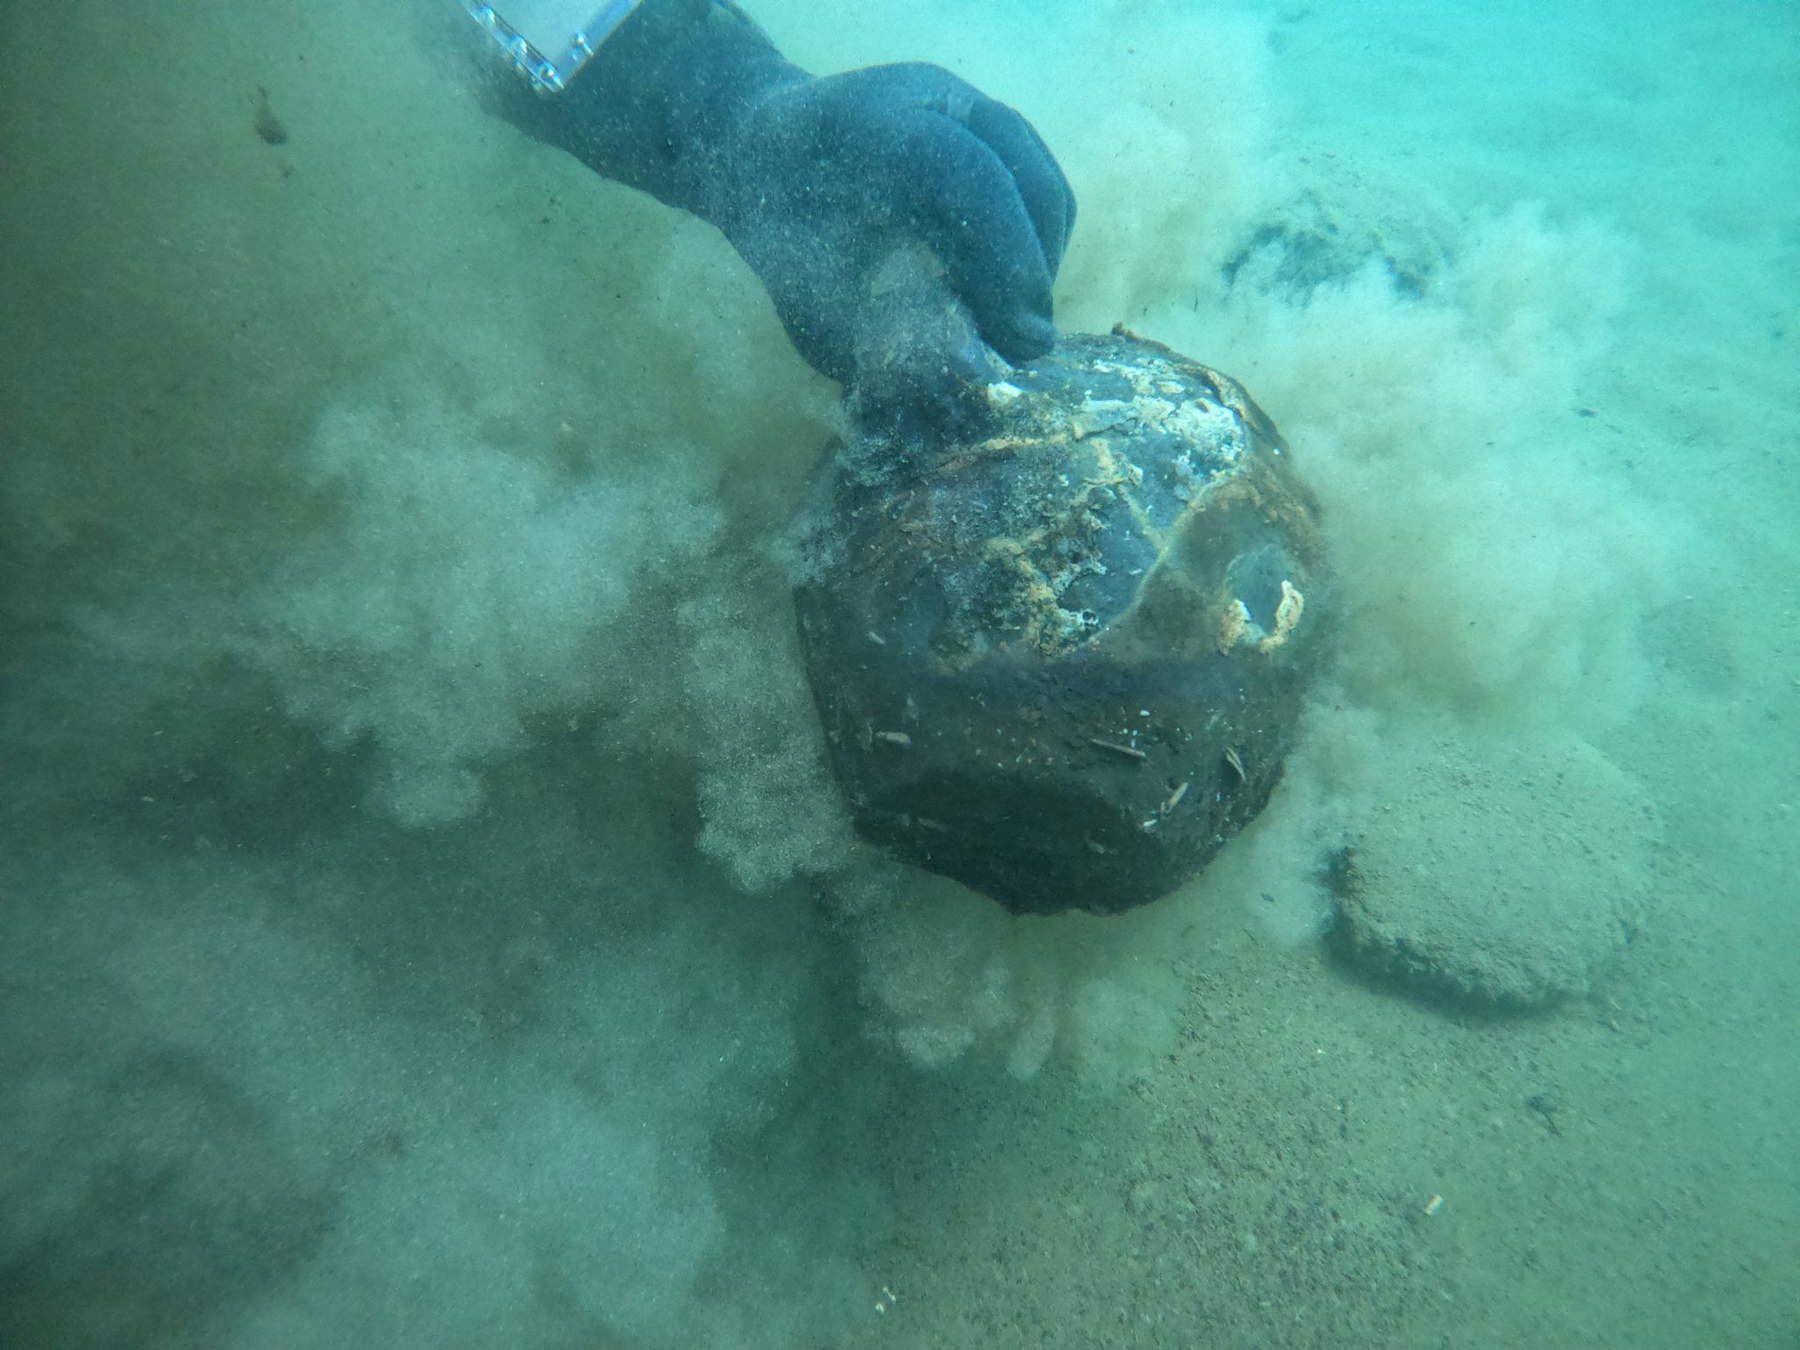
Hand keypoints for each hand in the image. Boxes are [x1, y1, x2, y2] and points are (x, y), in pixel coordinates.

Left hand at [702, 63, 1075, 390]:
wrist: (764, 163)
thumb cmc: (786, 241)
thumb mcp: (811, 298)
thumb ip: (882, 333)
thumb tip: (970, 374)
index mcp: (867, 123)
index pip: (968, 175)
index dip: (1008, 259)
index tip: (1021, 338)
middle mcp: (926, 95)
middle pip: (1022, 174)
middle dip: (1032, 269)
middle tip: (1022, 346)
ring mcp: (965, 103)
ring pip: (1042, 184)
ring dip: (1041, 263)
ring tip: (1011, 323)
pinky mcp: (990, 129)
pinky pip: (1039, 191)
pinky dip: (1036, 248)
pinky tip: (1005, 295)